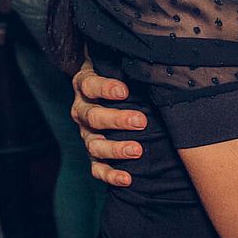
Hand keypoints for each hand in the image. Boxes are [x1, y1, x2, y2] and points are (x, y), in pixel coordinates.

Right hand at [69, 60, 147, 186]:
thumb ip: (130, 62)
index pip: (89, 85)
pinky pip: (97, 168)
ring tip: (137, 150)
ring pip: (94, 144)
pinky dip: (111, 175)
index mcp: (85, 85)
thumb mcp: (119, 64)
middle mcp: (82, 110)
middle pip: (92, 116)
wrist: (110, 94)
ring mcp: (86, 133)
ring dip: (115, 149)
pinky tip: (127, 179)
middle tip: (141, 121)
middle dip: (117, 119)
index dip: (105, 88)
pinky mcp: (93, 154)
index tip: (124, 91)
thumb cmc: (119, 74)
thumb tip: (155, 58)